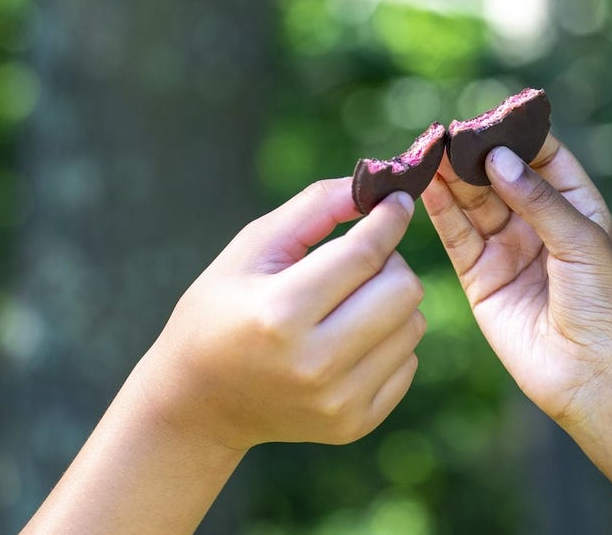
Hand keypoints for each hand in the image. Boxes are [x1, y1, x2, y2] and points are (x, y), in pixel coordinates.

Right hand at [139, 179, 425, 449]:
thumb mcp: (252, 249)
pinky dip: (388, 342)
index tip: (398, 201)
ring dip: (390, 303)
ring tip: (349, 303)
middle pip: (404, 290)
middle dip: (389, 262)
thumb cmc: (221, 309)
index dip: (389, 219)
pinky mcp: (354, 423)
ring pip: (413, 325)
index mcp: (281, 313)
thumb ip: (314, 207)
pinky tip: (349, 340)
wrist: (198, 402)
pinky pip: (408, 362)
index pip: (365, 254)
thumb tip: (379, 188)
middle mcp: (314, 364)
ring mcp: (337, 401)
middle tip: (361, 260)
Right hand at [421, 135, 611, 426]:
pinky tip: (427, 186)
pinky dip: (441, 211)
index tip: (491, 115)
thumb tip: (497, 158)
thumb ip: (538, 199)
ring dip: (452, 178)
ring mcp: (507, 249)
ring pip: (473, 203)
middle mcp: (538, 224)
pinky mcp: (480, 277)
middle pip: (500, 177)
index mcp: (575, 207)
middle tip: (447, 133)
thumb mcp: (582, 241)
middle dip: (475, 155)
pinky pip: (457, 237)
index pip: (543, 158)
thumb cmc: (605, 305)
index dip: (517, 135)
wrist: (593, 375)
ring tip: (429, 152)